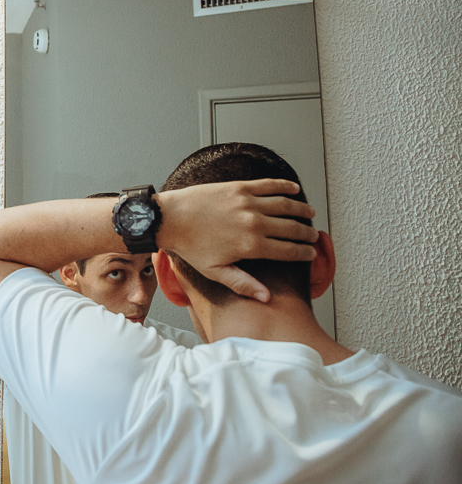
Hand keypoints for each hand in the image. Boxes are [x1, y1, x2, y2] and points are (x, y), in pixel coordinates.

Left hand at [156, 179, 318, 301]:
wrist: (170, 218)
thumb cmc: (190, 246)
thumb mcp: (215, 272)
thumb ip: (243, 283)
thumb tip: (266, 298)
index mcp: (251, 246)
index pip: (289, 251)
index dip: (304, 253)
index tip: (311, 253)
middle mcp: (254, 223)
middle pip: (292, 228)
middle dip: (307, 233)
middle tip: (313, 236)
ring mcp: (247, 203)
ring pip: (285, 205)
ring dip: (301, 209)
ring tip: (310, 213)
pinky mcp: (239, 187)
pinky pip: (268, 185)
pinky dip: (285, 186)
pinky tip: (294, 189)